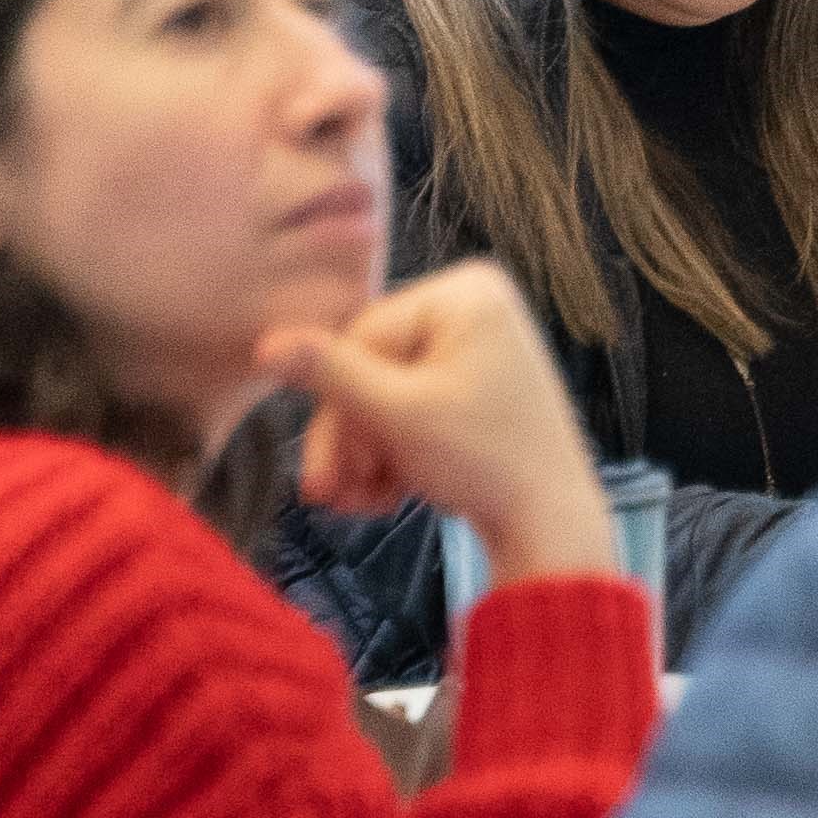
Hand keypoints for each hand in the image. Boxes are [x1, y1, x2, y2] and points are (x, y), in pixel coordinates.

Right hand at [261, 262, 617, 588]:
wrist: (551, 525)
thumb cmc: (487, 461)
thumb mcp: (397, 413)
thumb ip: (330, 374)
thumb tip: (266, 344)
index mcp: (466, 292)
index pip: (363, 335)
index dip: (338, 402)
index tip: (324, 465)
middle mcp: (475, 308)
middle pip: (372, 367)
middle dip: (349, 438)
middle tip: (328, 494)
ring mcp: (478, 350)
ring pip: (386, 396)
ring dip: (364, 454)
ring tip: (359, 504)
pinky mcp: (476, 389)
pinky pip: (414, 410)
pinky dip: (394, 454)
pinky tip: (386, 496)